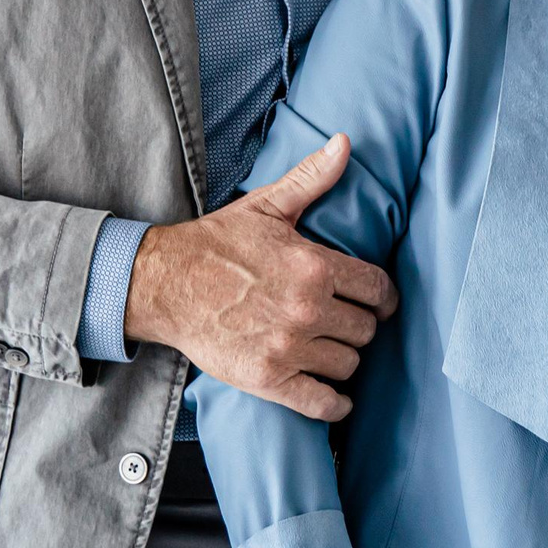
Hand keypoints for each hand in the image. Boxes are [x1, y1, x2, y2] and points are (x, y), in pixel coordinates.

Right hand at [123, 135, 397, 421]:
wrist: (165, 284)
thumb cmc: (216, 244)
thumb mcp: (266, 206)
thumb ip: (312, 178)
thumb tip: (344, 143)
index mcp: (314, 265)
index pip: (377, 289)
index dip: (383, 297)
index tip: (378, 303)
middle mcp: (307, 308)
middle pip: (366, 330)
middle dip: (359, 325)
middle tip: (344, 323)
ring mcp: (289, 347)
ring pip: (348, 364)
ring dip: (343, 359)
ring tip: (329, 349)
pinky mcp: (268, 379)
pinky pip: (321, 403)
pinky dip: (334, 404)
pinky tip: (334, 396)